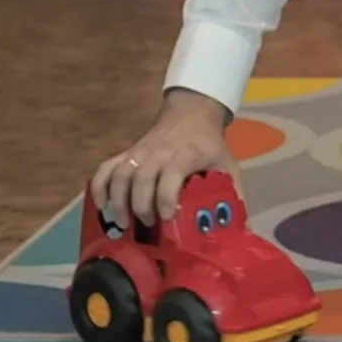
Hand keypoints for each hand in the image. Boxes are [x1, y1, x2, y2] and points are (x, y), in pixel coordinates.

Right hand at [90, 89, 238, 227]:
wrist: (192, 113)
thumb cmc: (209, 145)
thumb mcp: (226, 164)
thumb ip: (233, 193)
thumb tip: (242, 229)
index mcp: (185, 155)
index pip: (170, 175)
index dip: (165, 198)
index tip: (166, 218)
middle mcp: (158, 152)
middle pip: (140, 178)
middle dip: (140, 205)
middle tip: (147, 225)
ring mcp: (139, 151)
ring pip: (120, 174)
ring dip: (117, 200)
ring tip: (122, 222)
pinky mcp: (127, 152)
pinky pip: (106, 168)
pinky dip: (99, 186)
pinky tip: (101, 205)